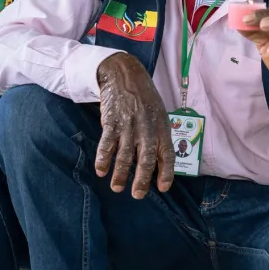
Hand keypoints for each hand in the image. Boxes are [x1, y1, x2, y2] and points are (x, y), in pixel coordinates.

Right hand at [95, 53, 174, 198]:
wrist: (125, 74)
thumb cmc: (144, 98)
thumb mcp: (159, 114)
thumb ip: (159, 136)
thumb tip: (160, 162)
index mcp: (162, 127)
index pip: (167, 154)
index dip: (166, 172)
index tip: (163, 188)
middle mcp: (147, 128)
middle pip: (146, 158)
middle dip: (141, 179)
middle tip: (137, 195)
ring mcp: (129, 125)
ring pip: (125, 154)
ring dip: (120, 173)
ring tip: (117, 187)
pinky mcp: (112, 121)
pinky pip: (107, 143)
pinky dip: (103, 158)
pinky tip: (101, 170)